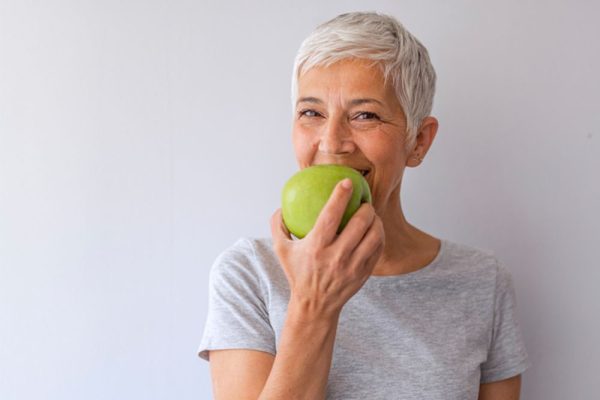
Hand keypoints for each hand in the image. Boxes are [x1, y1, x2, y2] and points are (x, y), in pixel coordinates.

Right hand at [271, 178, 384, 319]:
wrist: (315, 305)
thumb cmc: (298, 273)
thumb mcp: (281, 250)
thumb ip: (278, 226)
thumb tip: (281, 205)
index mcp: (316, 247)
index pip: (331, 215)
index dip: (341, 196)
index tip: (347, 182)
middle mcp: (336, 256)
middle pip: (359, 223)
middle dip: (365, 207)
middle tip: (363, 201)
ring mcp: (353, 266)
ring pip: (374, 235)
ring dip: (375, 220)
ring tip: (371, 214)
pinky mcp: (364, 273)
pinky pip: (378, 248)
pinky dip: (378, 235)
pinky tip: (374, 230)